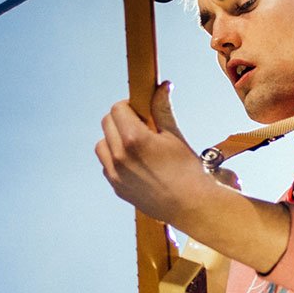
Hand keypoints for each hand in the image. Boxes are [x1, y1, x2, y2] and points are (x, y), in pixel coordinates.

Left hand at [96, 81, 219, 228]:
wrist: (191, 206)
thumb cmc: (187, 170)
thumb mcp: (174, 135)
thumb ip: (162, 109)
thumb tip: (162, 86)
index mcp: (133, 139)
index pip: (117, 108)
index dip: (130, 106)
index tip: (141, 111)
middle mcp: (119, 156)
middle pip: (107, 123)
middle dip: (121, 120)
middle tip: (142, 127)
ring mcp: (115, 174)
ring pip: (102, 144)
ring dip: (114, 140)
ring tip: (137, 146)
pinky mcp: (116, 187)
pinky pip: (107, 165)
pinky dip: (116, 159)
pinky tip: (136, 163)